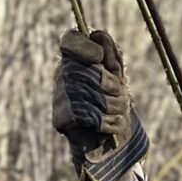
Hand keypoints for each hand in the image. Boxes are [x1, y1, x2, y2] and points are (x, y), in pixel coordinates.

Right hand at [53, 28, 146, 180]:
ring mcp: (59, 97)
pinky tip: (113, 126)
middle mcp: (62, 76)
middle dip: (111, 85)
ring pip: (89, 92)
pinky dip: (108, 121)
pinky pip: (88, 114)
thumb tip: (97, 34)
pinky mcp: (60, 119)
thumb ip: (111, 54)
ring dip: (114, 105)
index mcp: (75, 61)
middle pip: (86, 69)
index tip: (101, 58)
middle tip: (122, 97)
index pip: (69, 39)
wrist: (110, 147)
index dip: (85, 46)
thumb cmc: (115, 107)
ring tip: (120, 113)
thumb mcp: (118, 77)